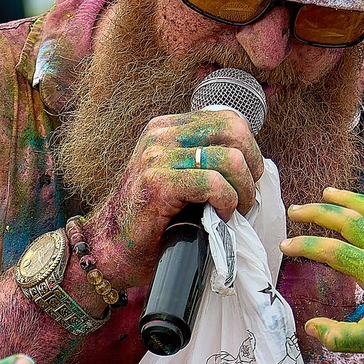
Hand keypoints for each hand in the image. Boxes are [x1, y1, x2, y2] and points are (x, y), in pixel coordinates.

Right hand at [80, 108, 265, 294]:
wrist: (112, 244)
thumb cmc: (152, 215)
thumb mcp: (176, 173)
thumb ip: (202, 157)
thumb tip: (250, 160)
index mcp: (167, 127)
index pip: (228, 119)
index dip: (249, 148)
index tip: (248, 177)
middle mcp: (161, 135)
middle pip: (233, 133)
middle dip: (251, 168)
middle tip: (245, 197)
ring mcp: (157, 157)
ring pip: (229, 159)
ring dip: (242, 191)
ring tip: (234, 210)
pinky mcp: (158, 184)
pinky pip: (213, 184)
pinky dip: (227, 202)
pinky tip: (221, 216)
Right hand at [285, 188, 363, 363]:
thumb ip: (336, 336)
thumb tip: (308, 327)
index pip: (333, 251)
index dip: (305, 246)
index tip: (284, 245)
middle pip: (351, 220)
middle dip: (319, 212)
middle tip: (295, 211)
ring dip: (348, 199)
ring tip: (327, 192)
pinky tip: (357, 210)